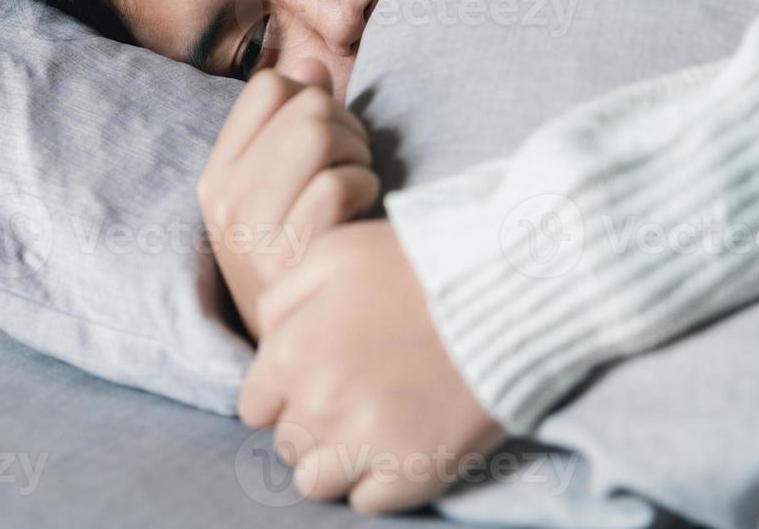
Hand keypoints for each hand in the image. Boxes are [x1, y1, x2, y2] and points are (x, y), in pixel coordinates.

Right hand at [196, 59, 379, 339]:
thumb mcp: (278, 196)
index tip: (327, 138)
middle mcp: (225, 198)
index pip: (268, 87)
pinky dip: (366, 191)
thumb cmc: (302, 265)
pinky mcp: (290, 256)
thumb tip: (314, 63)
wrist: (300, 355)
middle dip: (349, 128)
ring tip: (359, 190)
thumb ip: (290, 128)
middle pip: (306, 107)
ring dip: (359, 158)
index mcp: (216, 176)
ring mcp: (252, 228)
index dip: (313, 98)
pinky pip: (339, 183)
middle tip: (355, 167)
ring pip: (321, 134)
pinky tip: (363, 218)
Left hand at [238, 220, 504, 513]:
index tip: (312, 383)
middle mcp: (320, 404)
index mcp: (291, 352)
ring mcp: (366, 443)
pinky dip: (378, 481)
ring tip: (369, 430)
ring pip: (315, 483)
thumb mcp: (332, 255)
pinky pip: (366, 502)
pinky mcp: (414, 472)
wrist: (504, 293)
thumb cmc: (414, 267)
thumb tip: (266, 344)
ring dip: (334, 462)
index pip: (254, 407)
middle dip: (309, 426)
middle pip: (287, 445)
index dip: (281, 396)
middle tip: (350, 400)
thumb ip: (281, 299)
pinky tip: (399, 446)